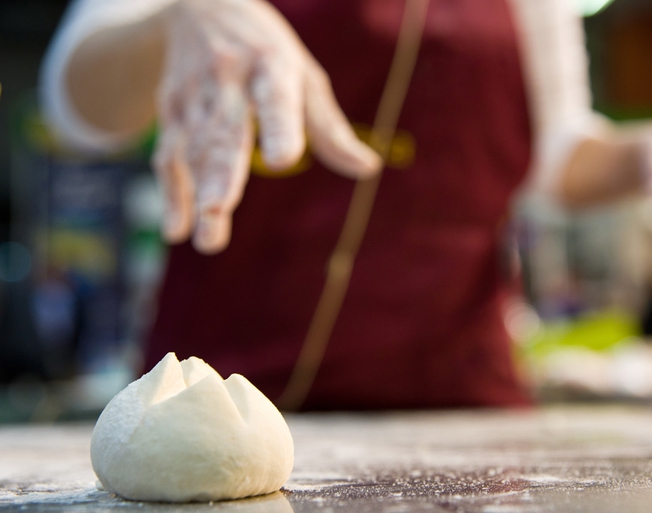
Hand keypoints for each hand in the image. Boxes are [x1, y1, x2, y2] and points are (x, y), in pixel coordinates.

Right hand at [152, 0, 380, 253]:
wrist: (201, 6)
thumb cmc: (268, 52)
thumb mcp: (304, 75)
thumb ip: (330, 127)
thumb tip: (368, 169)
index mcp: (270, 66)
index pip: (276, 100)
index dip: (278, 128)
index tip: (283, 160)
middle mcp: (227, 79)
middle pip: (224, 132)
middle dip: (222, 174)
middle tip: (219, 212)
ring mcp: (194, 96)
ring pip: (195, 150)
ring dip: (197, 196)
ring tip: (207, 240)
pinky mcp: (171, 111)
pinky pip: (169, 156)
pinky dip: (172, 194)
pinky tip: (178, 231)